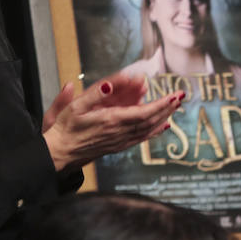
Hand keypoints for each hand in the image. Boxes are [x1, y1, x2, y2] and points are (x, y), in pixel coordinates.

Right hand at [43, 74, 184, 171]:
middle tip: (181, 96)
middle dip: (167, 107)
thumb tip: (108, 85)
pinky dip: (155, 131)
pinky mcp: (118, 146)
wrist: (59, 153)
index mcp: (111, 121)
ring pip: (148, 129)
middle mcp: (119, 133)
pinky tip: (163, 126)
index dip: (161, 104)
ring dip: (164, 116)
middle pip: (150, 120)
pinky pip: (142, 138)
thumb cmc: (65, 129)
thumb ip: (93, 95)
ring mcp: (120, 141)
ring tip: (176, 106)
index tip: (174, 96)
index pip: (143, 112)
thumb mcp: (75, 107)